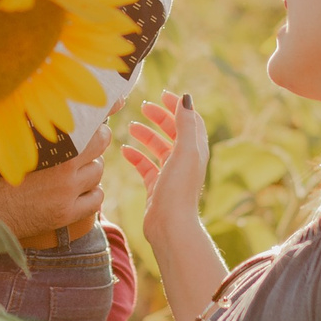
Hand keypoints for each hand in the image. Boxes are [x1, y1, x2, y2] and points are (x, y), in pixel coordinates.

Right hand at [0, 125, 109, 239]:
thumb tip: (55, 107)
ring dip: (89, 170)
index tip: (96, 124)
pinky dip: (90, 195)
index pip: (94, 128)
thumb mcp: (14, 139)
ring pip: (98, 172)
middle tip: (82, 148)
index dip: (97, 125)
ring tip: (71, 171)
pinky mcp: (65, 214)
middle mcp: (64, 167)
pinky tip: (76, 192)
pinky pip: (96, 200)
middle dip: (94, 145)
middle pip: (100, 146)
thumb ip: (38, 126)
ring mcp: (66, 192)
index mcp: (53, 144)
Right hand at [122, 92, 207, 228]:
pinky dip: (136, 156)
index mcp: (196, 150)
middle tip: (143, 107)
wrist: (169, 225)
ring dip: (146, 135)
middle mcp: (185, 161)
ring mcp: (170, 174)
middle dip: (160, 117)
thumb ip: (185, 124)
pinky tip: (124, 151)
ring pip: (158, 148)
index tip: (162, 94)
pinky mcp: (156, 187)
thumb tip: (186, 98)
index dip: (178, 107)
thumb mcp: (184, 151)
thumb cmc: (178, 189)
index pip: (190, 121)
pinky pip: (146, 166)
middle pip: (173, 132)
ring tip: (131, 127)